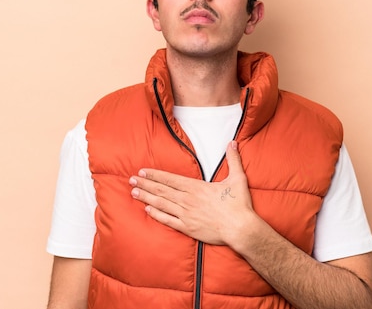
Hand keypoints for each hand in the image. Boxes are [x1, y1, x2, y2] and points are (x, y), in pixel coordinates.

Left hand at [129, 141, 254, 245]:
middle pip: (161, 190)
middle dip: (145, 183)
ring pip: (161, 204)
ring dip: (146, 197)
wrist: (241, 229)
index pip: (170, 179)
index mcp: (196, 187)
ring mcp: (186, 215)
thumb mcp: (237, 178)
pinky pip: (168, 220)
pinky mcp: (188, 228)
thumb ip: (233, 160)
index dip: (155, 175)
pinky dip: (156, 215)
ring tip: (134, 192)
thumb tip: (232, 142)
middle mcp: (187, 200)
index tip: (143, 171)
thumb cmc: (239, 205)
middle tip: (131, 179)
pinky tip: (147, 210)